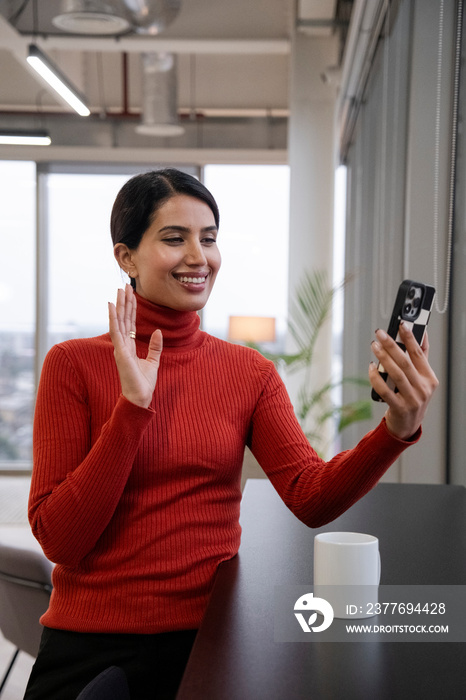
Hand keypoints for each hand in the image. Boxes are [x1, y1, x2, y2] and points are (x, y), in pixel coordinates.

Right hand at [108, 285, 162, 407]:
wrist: (140, 397)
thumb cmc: (144, 383)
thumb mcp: (153, 361)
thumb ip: (155, 346)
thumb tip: (158, 332)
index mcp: (129, 346)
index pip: (129, 323)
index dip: (130, 309)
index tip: (131, 295)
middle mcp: (122, 345)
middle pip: (123, 319)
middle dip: (124, 302)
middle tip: (124, 286)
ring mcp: (120, 347)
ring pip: (118, 321)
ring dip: (119, 305)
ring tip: (119, 291)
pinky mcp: (120, 352)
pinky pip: (116, 331)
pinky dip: (113, 318)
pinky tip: (111, 306)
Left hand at [369, 323, 438, 439]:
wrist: (407, 425)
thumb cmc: (412, 397)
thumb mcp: (421, 378)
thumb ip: (421, 357)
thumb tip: (422, 333)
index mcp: (429, 378)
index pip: (419, 354)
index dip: (410, 337)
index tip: (401, 324)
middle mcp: (423, 388)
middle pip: (405, 362)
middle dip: (391, 345)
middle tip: (380, 333)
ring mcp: (412, 399)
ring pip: (395, 374)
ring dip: (383, 358)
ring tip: (374, 345)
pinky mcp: (399, 408)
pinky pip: (385, 391)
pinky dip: (376, 378)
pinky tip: (371, 368)